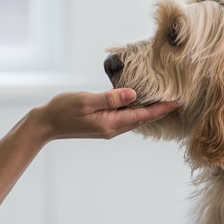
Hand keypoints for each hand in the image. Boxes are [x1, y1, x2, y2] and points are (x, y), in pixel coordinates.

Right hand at [29, 89, 179, 140]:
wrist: (46, 124)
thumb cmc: (63, 109)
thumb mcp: (86, 101)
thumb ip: (110, 98)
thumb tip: (134, 94)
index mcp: (111, 123)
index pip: (143, 116)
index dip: (161, 109)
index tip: (177, 102)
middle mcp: (112, 129)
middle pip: (142, 120)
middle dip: (160, 111)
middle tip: (177, 101)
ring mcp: (108, 128)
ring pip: (134, 120)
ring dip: (149, 112)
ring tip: (164, 102)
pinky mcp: (102, 125)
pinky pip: (125, 118)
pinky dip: (136, 111)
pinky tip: (140, 104)